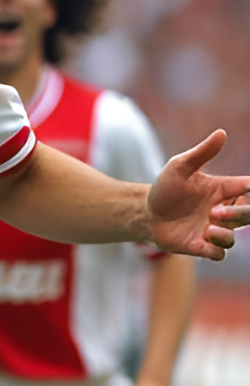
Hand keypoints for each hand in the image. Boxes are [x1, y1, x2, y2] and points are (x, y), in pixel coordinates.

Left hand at [147, 130, 249, 260]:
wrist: (145, 212)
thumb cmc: (166, 188)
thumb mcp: (179, 167)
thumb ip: (202, 153)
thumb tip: (221, 133)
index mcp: (224, 190)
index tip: (249, 189)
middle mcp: (223, 211)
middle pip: (249, 215)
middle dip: (240, 214)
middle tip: (215, 212)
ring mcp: (213, 229)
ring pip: (233, 236)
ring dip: (224, 233)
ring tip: (207, 227)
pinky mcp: (201, 246)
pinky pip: (219, 253)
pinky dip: (216, 248)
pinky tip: (204, 239)